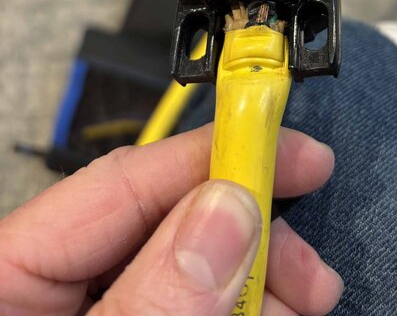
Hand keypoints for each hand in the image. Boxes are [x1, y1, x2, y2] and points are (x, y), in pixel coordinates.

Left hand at [0, 124, 342, 314]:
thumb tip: (227, 209)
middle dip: (252, 234)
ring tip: (302, 304)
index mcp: (9, 268)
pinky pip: (189, 304)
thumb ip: (153, 296)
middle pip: (169, 220)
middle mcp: (48, 284)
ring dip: (255, 279)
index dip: (223, 152)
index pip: (131, 175)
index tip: (300, 155)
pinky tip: (271, 315)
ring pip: (190, 267)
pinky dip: (237, 308)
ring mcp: (88, 311)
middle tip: (310, 267)